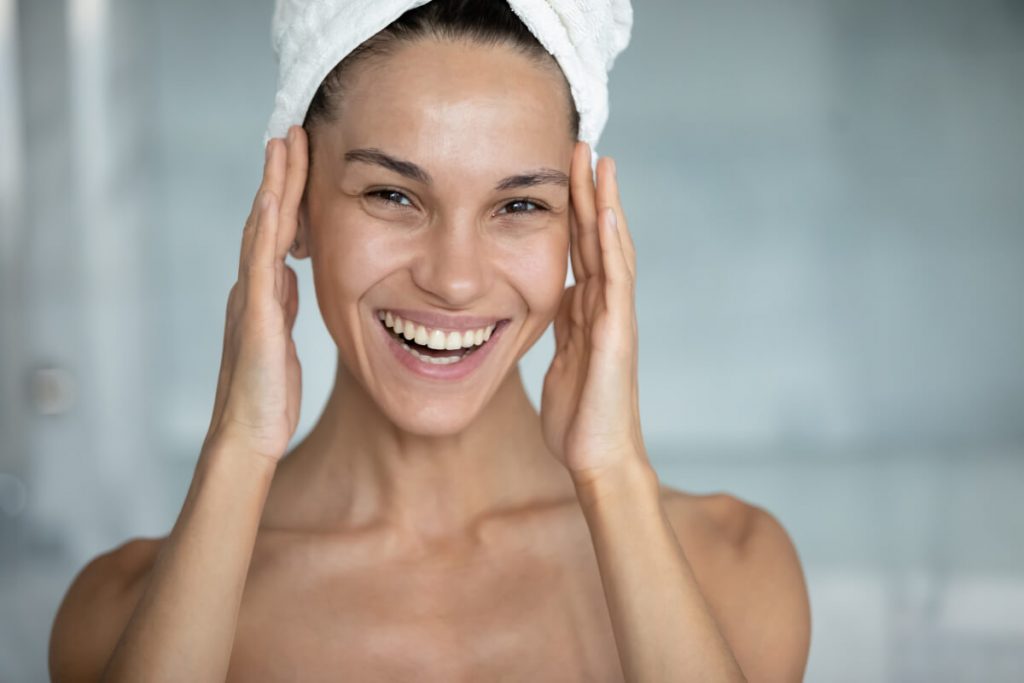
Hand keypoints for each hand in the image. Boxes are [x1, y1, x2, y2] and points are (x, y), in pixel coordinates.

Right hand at [204, 126, 308, 461]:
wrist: (248, 436)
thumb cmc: (265, 396)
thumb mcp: (281, 340)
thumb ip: (282, 304)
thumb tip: (290, 273)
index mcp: (263, 294)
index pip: (278, 233)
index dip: (287, 194)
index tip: (299, 157)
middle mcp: (252, 289)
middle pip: (267, 220)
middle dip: (279, 176)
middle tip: (291, 131)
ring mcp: (250, 301)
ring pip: (262, 232)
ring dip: (273, 187)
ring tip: (282, 144)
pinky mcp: (254, 319)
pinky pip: (260, 265)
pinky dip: (266, 229)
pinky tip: (274, 199)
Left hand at [540, 141, 645, 484]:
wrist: (597, 459)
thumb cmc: (579, 419)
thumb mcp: (561, 361)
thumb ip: (562, 329)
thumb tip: (554, 303)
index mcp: (588, 312)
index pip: (580, 249)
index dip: (573, 209)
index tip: (565, 170)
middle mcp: (605, 308)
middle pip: (597, 237)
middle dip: (589, 191)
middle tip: (583, 144)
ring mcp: (615, 319)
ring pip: (611, 249)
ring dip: (604, 204)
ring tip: (600, 160)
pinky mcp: (617, 336)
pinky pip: (615, 283)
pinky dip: (610, 246)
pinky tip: (605, 213)